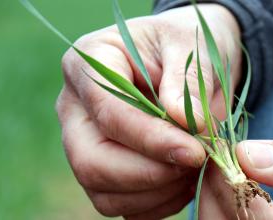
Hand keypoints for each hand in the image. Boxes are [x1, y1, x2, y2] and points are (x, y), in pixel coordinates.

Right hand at [56, 4, 241, 218]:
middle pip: (90, 161)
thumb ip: (185, 79)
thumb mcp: (189, 45)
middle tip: (196, 162)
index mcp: (87, 64)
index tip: (194, 150)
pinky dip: (157, 204)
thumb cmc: (183, 44)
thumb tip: (182, 119)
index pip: (107, 112)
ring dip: (156, 191)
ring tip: (196, 168)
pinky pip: (121, 205)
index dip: (149, 138)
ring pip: (102, 191)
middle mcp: (76, 109)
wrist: (188, 59)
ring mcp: (85, 143)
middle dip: (148, 172)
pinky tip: (185, 182)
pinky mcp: (104, 170)